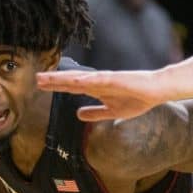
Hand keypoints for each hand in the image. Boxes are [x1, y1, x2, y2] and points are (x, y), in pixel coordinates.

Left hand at [35, 70, 168, 120]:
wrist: (156, 91)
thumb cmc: (137, 99)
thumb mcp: (112, 112)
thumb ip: (96, 113)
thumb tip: (78, 115)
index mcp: (97, 89)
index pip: (72, 87)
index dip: (56, 86)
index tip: (40, 84)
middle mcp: (98, 82)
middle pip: (72, 81)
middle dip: (54, 80)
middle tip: (36, 79)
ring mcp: (106, 79)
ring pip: (81, 78)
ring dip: (64, 78)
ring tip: (49, 77)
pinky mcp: (117, 79)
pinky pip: (99, 80)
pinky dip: (86, 80)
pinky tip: (74, 81)